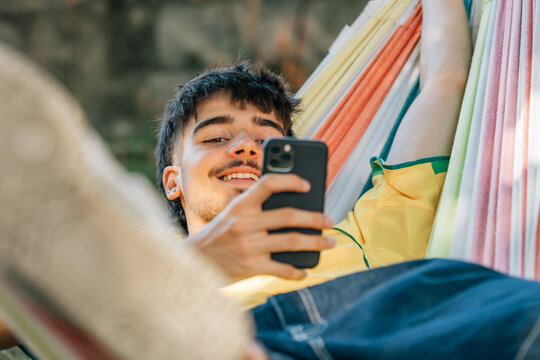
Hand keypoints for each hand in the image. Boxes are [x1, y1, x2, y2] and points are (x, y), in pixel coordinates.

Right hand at [188, 174, 334, 281]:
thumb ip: (254, 207)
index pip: (268, 183)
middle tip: (331, 220)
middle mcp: (245, 223)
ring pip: (291, 241)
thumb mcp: (230, 213)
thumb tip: (291, 205)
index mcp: (240, 205)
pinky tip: (305, 271)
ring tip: (330, 242)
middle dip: (314, 218)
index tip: (307, 185)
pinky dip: (296, 271)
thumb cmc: (217, 235)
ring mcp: (248, 246)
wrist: (194, 262)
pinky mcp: (250, 267)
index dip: (290, 181)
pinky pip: (281, 269)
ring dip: (315, 242)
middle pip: (288, 215)